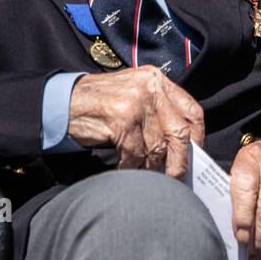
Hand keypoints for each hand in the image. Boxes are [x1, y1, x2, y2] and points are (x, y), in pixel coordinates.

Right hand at [67, 65, 204, 174]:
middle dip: (178, 161)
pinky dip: (131, 168)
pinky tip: (124, 170)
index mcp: (158, 80)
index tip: (195, 158)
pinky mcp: (121, 119)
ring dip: (151, 167)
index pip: (192, 110)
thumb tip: (183, 146)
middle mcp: (151, 87)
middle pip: (179, 132)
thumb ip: (158, 111)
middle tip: (175, 179)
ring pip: (157, 147)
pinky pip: (135, 155)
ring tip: (143, 174)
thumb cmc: (101, 104)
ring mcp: (137, 102)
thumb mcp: (135, 95)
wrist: (63, 102)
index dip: (197, 138)